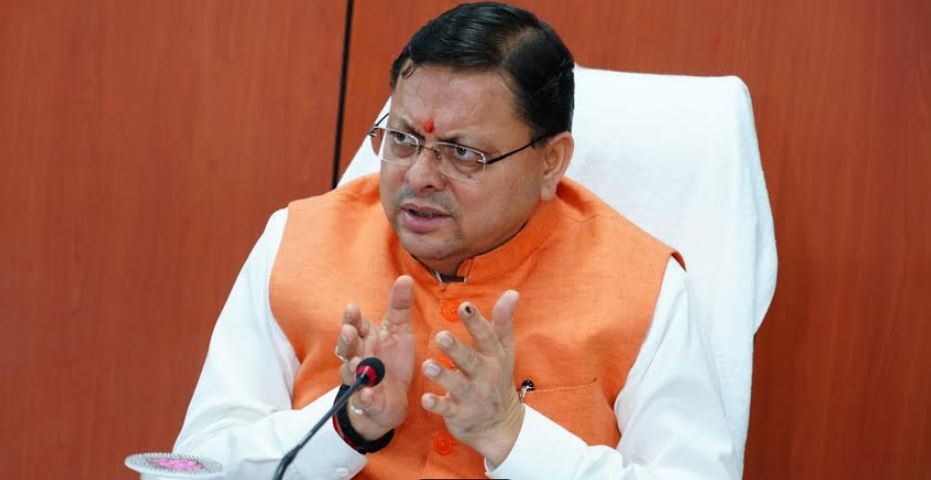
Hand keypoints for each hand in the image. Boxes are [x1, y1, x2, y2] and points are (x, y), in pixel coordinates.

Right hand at [336, 276, 415, 439]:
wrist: (392, 399)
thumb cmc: (392, 361)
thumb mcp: (399, 331)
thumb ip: (399, 307)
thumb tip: (405, 278)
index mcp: (365, 338)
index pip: (355, 325)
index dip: (352, 318)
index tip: (352, 308)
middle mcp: (358, 357)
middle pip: (348, 347)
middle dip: (347, 339)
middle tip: (349, 331)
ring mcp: (360, 380)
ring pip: (351, 373)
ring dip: (353, 367)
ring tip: (358, 362)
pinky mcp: (368, 401)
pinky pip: (364, 399)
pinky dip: (365, 396)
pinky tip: (368, 393)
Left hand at [420, 290, 522, 466]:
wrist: (500, 425)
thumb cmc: (497, 378)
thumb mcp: (503, 350)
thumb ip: (503, 321)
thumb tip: (512, 292)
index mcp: (494, 357)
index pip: (486, 336)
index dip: (475, 322)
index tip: (465, 306)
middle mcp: (484, 375)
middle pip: (470, 360)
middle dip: (456, 349)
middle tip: (441, 336)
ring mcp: (472, 396)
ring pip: (457, 384)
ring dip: (443, 376)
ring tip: (428, 366)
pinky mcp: (460, 414)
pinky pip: (447, 409)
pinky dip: (437, 405)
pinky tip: (425, 399)